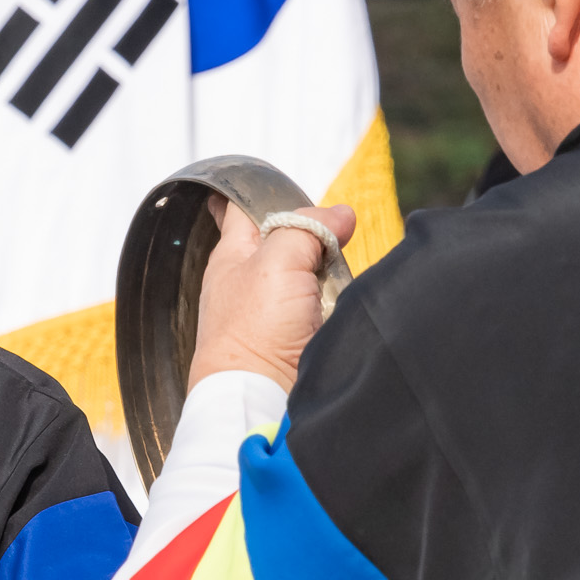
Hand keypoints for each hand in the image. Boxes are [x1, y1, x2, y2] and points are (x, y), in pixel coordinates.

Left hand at [187, 198, 355, 392]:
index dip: (257, 194)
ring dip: (333, 274)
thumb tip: (340, 216)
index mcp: (234, 256)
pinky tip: (345, 306)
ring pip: (314, 275)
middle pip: (290, 242)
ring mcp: (278, 312)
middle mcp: (253, 281)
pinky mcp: (301, 337)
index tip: (268, 182)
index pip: (240, 210)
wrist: (263, 397)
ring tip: (340, 279)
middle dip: (315, 236)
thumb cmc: (252, 331)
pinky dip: (340, 304)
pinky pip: (327, 308)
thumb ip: (305, 228)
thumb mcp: (276, 260)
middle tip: (335, 235)